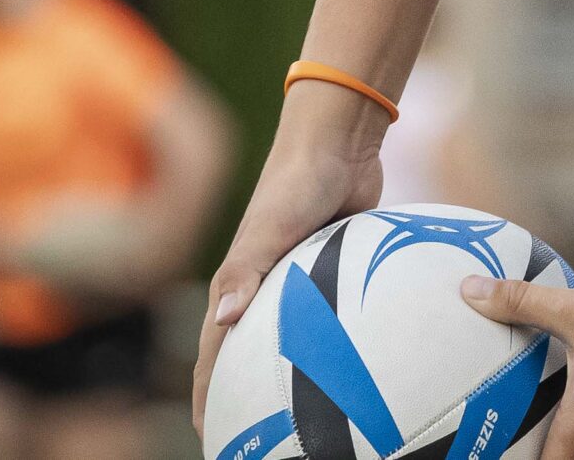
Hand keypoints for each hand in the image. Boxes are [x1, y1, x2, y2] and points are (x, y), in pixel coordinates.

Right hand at [190, 84, 386, 431]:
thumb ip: (246, 272)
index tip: (211, 437)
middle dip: (249, 398)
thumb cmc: (294, 183)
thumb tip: (223, 321)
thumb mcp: (267, 229)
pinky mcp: (332, 271)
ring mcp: (297, 283)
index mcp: (237, 286)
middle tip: (260, 438)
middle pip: (250, 356)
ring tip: (315, 417)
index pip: (215, 354)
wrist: (338, 143)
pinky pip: (332, 318)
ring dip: (297, 375)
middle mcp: (263, 289)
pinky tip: (365, 369)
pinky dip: (338, 343)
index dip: (208, 396)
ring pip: (293, 341)